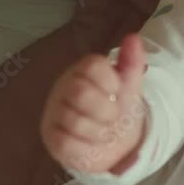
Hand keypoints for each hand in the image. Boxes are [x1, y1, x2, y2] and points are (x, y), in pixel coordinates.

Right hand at [40, 32, 148, 174]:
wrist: (113, 141)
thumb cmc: (118, 107)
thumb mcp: (130, 85)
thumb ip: (132, 62)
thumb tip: (133, 37)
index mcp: (83, 71)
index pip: (92, 65)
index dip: (110, 81)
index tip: (117, 91)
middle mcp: (63, 88)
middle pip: (81, 93)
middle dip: (106, 110)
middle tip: (113, 116)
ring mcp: (54, 112)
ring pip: (75, 122)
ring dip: (100, 132)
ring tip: (104, 131)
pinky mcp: (50, 137)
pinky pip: (67, 144)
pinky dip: (87, 147)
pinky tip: (92, 143)